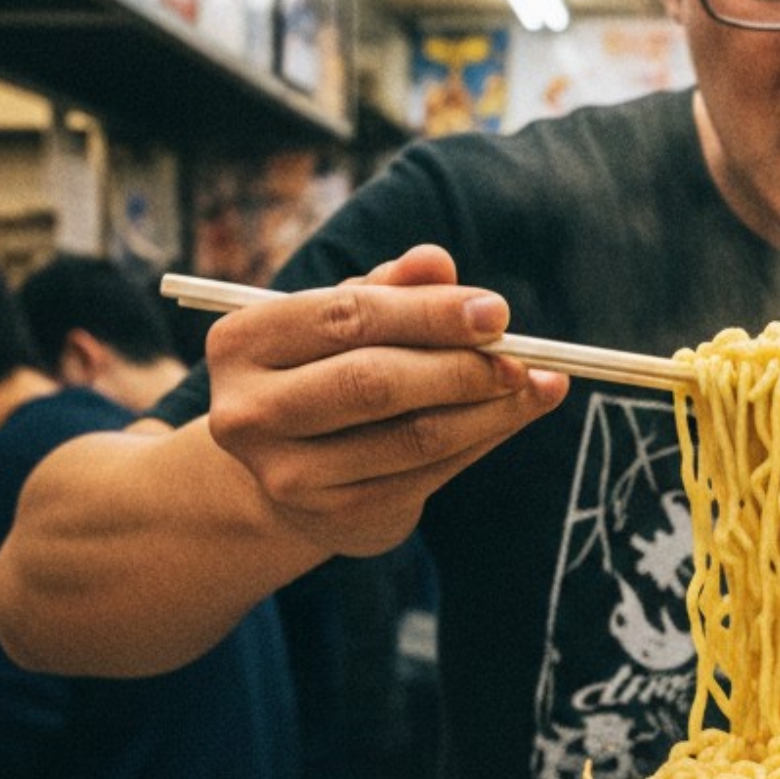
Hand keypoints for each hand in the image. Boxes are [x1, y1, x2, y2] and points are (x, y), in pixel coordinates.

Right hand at [205, 245, 568, 556]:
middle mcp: (249, 413)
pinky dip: (483, 439)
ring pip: (413, 435)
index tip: (496, 313)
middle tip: (520, 356)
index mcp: (241, 342)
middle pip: (374, 382)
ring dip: (490, 409)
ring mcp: (289, 475)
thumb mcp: (347, 321)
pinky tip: (515, 415)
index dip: (428, 313)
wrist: (295, 473)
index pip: (345, 317)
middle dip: (461, 365)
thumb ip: (390, 288)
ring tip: (537, 385)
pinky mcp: (338, 517)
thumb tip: (436, 261)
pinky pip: (430, 474)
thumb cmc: (326, 372)